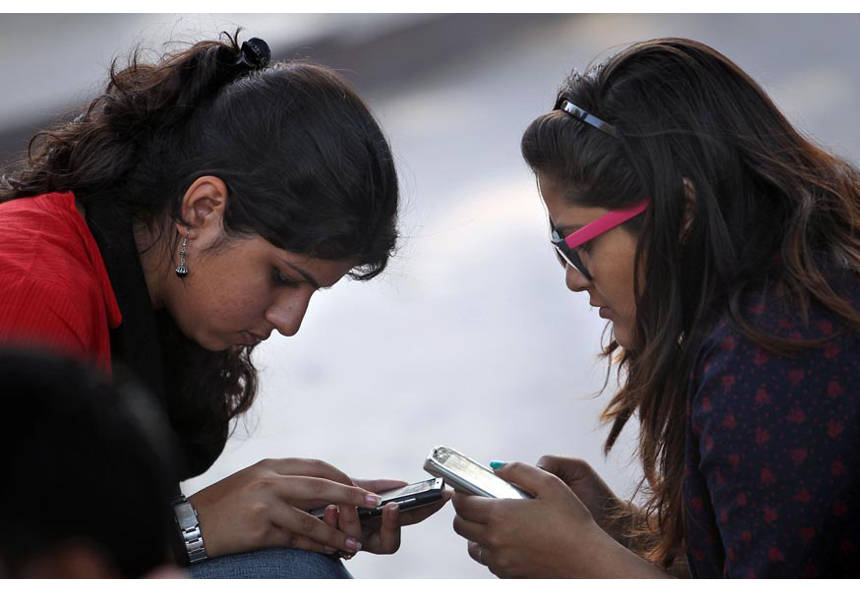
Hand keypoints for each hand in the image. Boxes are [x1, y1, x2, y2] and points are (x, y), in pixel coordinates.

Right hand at [188, 458, 382, 557]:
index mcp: (272, 465)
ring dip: (337, 531)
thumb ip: (288, 484)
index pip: (318, 466)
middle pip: (320, 484)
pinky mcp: (258, 528)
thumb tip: (326, 493)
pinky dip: (316, 546)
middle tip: (376, 503)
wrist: (189, 525)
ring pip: (311, 516)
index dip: (345, 477)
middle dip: (352, 494)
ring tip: (355, 542)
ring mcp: (264, 502)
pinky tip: (331, 551)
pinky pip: (295, 538)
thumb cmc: (227, 505)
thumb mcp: (257, 483)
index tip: (368, 486)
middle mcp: (269, 479)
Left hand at [321, 478, 452, 555]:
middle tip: (391, 507)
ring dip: (354, 518)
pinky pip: (334, 541)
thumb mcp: (350, 487)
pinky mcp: (326, 546)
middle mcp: (365, 538)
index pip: (409, 520)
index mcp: (377, 522)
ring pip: (358, 539)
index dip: (427, 510)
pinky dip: (333, 522)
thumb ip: (373, 488)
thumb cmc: (322, 495)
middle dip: (391, 524)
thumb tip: (402, 485)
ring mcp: (347, 544)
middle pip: (390, 542)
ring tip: (344, 502)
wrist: (291, 502)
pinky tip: (329, 508)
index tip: (440, 496)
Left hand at [451, 461, 665, 577]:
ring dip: (476, 534)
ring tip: (495, 524)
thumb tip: (498, 468)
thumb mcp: (550, 483)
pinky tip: (510, 541)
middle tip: (478, 503)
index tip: (466, 489)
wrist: (590, 562)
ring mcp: (501, 562)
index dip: (461, 493)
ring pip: (472, 547)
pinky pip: (489, 562)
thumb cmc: (573, 523)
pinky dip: (491, 551)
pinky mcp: (509, 576)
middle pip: (461, 526)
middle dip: (464, 512)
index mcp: (500, 515)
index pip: (462, 504)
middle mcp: (495, 541)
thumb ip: (519, 470)